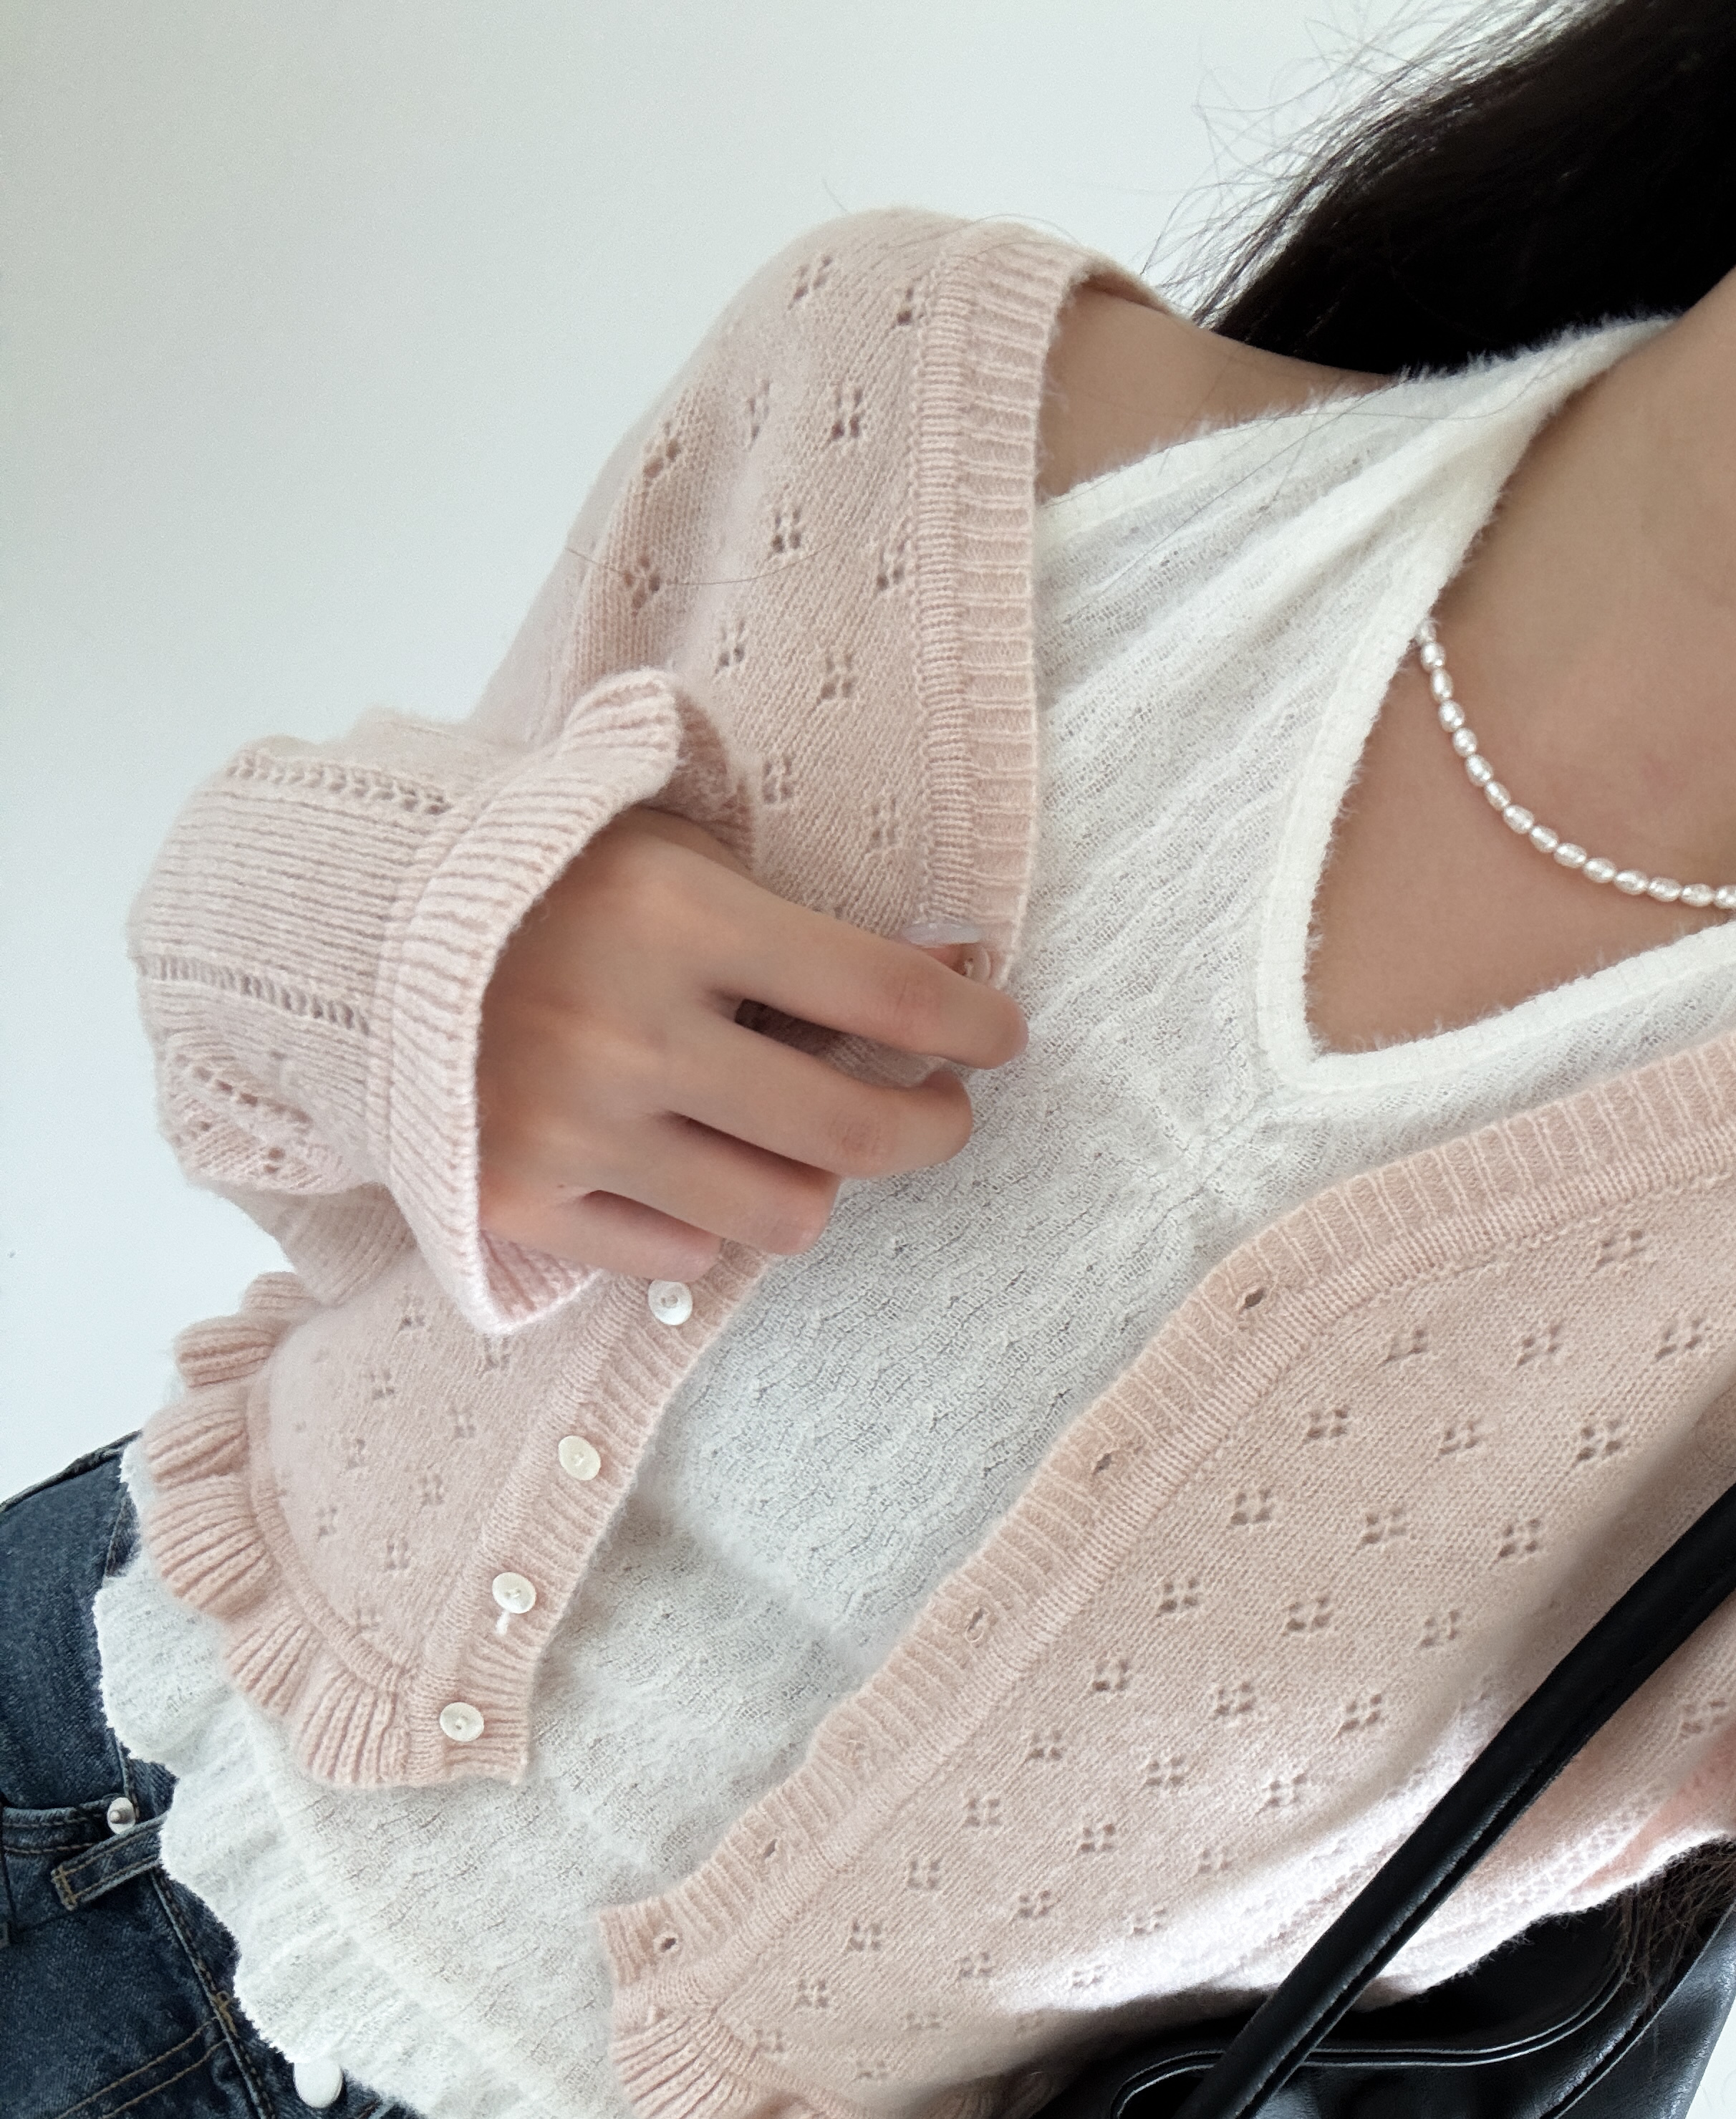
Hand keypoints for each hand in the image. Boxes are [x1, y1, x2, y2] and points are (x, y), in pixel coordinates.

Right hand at [476, 807, 1025, 1275]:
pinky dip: (705, 1222)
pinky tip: (687, 1166)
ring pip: (782, 1216)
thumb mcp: (682, 860)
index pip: (884, 994)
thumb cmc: (548, 884)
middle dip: (931, 1126)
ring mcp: (572, 1130)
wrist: (352, 931)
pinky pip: (680, 1258)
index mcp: (676, 919)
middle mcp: (629, 1034)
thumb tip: (963, 966)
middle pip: (853, 1131)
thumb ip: (810, 924)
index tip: (1001, 1035)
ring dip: (816, 1180)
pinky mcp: (520, 1203)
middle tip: (940, 1110)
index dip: (973, 1024)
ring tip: (800, 1139)